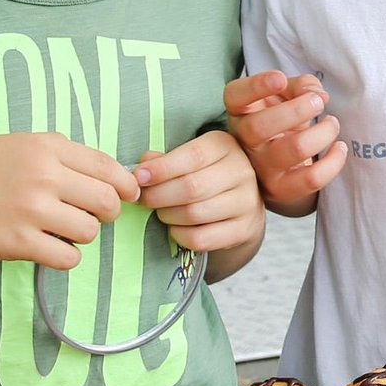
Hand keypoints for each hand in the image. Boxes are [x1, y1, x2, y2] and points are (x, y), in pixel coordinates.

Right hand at [0, 131, 140, 268]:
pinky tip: (48, 247)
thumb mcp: (17, 144)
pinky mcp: (21, 243)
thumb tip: (104, 171)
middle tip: (93, 215)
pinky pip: (68, 257)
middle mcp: (44, 175)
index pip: (107, 166)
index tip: (129, 194)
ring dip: (82, 234)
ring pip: (90, 231)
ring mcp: (33, 210)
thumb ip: (57, 153)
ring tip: (60, 229)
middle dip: (108, 212)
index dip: (125, 184)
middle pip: (107, 201)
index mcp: (46, 147)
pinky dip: (64, 255)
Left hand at [137, 131, 264, 254]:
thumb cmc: (205, 175)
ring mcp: (246, 202)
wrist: (239, 205)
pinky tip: (176, 228)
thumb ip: (165, 160)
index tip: (139, 177)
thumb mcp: (188, 158)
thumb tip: (143, 168)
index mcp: (225, 146)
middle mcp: (241, 172)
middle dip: (158, 195)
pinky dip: (180, 235)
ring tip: (161, 211)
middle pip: (192, 187)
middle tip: (142, 199)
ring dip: (167, 215)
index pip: (193, 155)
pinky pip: (201, 238)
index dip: (162, 168)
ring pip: (195, 214)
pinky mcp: (244, 230)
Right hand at [224, 71, 345, 204]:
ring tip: (332, 123)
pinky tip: (339, 147)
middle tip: (318, 102)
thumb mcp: (286, 95)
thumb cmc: (282, 120)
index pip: (235, 96)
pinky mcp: (282, 190)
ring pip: (294, 149)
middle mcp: (244, 141)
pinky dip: (333, 161)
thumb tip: (317, 95)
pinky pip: (311, 179)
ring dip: (322, 132)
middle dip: (297, 110)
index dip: (256, 86)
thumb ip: (300, 85)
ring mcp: (261, 168)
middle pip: (260, 126)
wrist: (281, 165)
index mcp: (240, 112)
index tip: (280, 79)